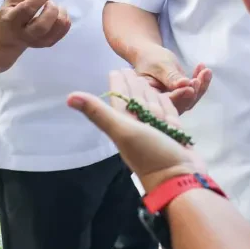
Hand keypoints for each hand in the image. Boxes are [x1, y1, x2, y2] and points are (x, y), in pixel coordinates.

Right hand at [0, 0, 70, 49]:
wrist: (8, 38)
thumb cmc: (11, 14)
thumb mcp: (11, 0)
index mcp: (12, 20)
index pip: (27, 9)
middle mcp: (24, 34)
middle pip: (42, 26)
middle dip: (51, 9)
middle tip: (49, 2)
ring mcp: (37, 42)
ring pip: (56, 29)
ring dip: (61, 13)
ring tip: (55, 7)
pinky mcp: (47, 43)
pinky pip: (63, 31)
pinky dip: (65, 19)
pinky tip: (58, 14)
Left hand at [67, 69, 206, 192]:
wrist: (180, 179)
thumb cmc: (150, 155)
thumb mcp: (122, 131)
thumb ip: (98, 112)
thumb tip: (69, 97)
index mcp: (124, 124)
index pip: (119, 98)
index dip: (117, 83)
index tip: (116, 70)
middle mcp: (139, 126)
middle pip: (136, 99)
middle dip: (133, 85)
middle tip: (130, 69)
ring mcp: (157, 130)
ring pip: (152, 105)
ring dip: (149, 92)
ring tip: (147, 80)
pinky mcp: (174, 133)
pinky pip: (169, 113)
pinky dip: (166, 103)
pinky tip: (164, 97)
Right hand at [134, 45, 211, 113]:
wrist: (150, 54)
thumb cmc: (151, 58)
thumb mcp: (160, 65)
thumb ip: (171, 77)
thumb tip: (186, 85)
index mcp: (151, 99)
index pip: (167, 102)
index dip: (179, 97)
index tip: (190, 88)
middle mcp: (162, 104)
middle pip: (180, 105)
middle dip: (193, 93)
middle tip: (199, 79)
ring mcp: (172, 101)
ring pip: (190, 99)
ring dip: (200, 86)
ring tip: (206, 71)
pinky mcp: (181, 95)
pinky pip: (193, 92)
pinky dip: (201, 82)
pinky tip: (204, 69)